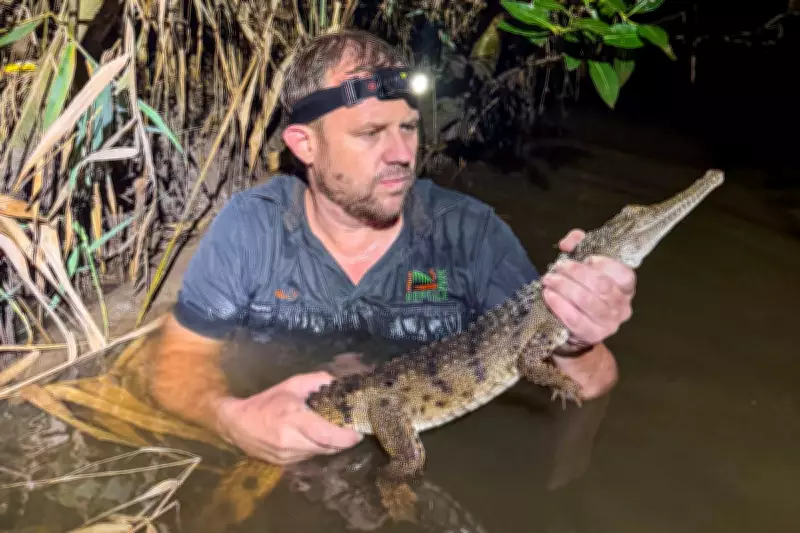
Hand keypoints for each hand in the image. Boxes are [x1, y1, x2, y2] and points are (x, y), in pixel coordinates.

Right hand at [215, 371, 362, 464]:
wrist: (237, 423)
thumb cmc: (267, 401)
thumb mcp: (292, 384)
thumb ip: (318, 381)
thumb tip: (338, 384)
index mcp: (293, 418)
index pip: (326, 435)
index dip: (346, 437)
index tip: (359, 431)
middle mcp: (290, 440)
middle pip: (327, 447)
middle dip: (343, 441)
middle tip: (353, 431)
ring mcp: (287, 455)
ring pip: (319, 454)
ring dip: (331, 446)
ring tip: (338, 433)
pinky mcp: (284, 464)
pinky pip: (309, 457)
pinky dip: (317, 448)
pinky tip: (318, 438)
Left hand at [542, 229, 635, 348]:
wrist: (573, 329)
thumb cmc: (580, 292)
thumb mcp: (582, 265)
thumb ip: (579, 245)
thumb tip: (568, 242)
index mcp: (625, 287)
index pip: (624, 273)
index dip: (604, 263)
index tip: (585, 258)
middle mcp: (622, 307)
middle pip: (602, 286)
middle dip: (576, 273)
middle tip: (558, 267)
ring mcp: (609, 324)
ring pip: (587, 301)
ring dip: (565, 287)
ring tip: (549, 280)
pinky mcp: (592, 335)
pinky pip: (575, 319)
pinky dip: (560, 305)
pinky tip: (548, 296)